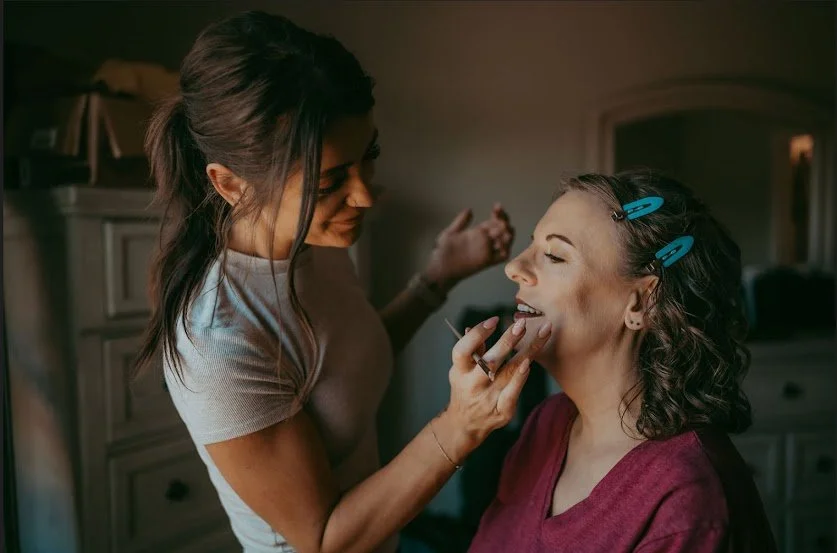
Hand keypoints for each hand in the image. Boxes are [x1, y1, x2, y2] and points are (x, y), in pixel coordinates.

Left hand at [423, 203, 514, 290]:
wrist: (439, 268)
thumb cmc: (443, 252)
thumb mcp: (450, 233)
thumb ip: (460, 222)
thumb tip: (470, 209)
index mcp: (477, 232)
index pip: (493, 221)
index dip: (498, 214)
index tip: (497, 206)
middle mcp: (484, 241)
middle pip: (501, 229)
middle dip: (504, 220)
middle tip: (499, 215)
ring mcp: (486, 251)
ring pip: (505, 242)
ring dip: (508, 234)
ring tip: (504, 226)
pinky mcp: (485, 262)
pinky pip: (501, 257)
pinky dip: (506, 250)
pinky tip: (502, 242)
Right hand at [433, 316, 552, 462]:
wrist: (465, 424)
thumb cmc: (466, 387)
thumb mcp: (461, 369)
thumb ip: (472, 350)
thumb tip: (480, 326)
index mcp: (459, 371)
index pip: (463, 351)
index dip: (477, 335)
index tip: (494, 320)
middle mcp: (472, 385)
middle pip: (490, 361)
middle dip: (508, 341)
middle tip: (522, 324)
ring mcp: (487, 399)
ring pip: (509, 372)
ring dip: (527, 351)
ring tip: (543, 333)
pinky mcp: (502, 411)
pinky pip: (514, 393)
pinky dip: (522, 378)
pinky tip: (530, 362)